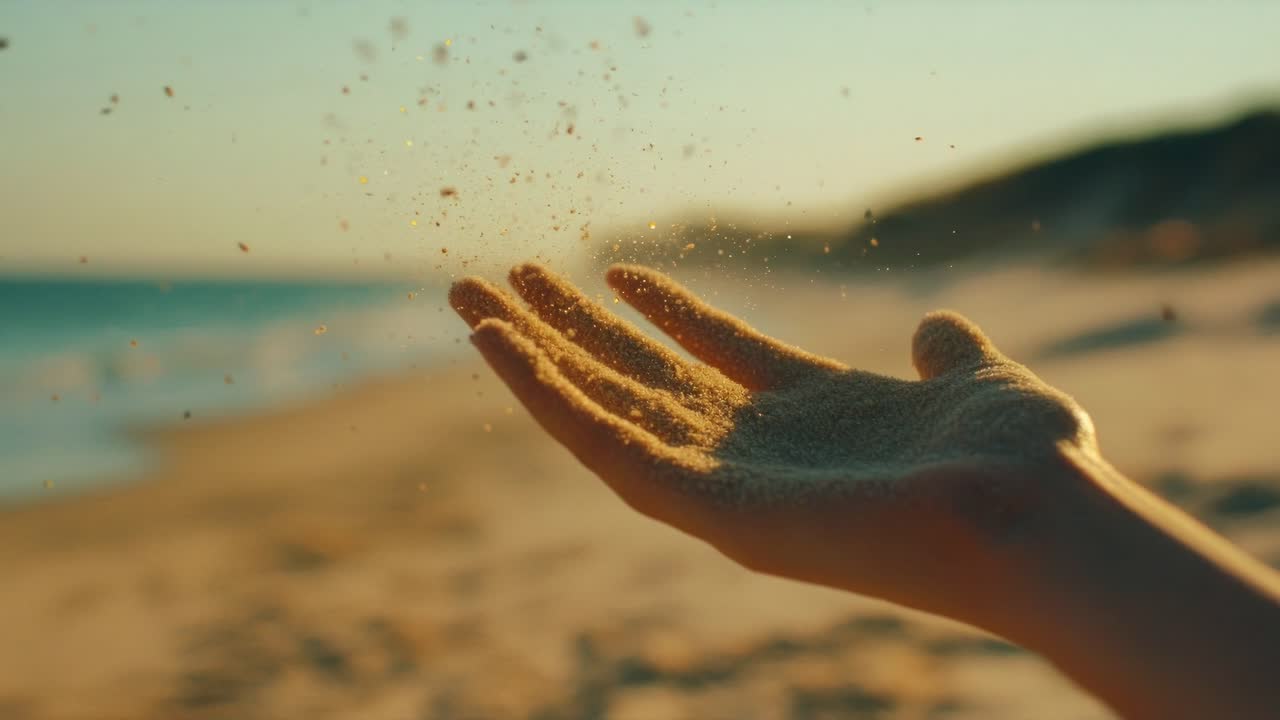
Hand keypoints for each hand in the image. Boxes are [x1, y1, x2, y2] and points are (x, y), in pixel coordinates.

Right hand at [448, 263, 1096, 624]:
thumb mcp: (977, 382)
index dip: (663, 309)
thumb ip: (947, 352)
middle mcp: (756, 448)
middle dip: (568, 329)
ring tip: (472, 301)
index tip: (616, 266)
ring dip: (533, 358)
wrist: (1037, 520)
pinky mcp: (706, 506)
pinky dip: (545, 395)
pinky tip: (498, 344)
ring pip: (602, 411)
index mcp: (812, 412)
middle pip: (638, 376)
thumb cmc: (1024, 460)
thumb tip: (936, 330)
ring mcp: (725, 480)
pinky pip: (604, 444)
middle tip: (499, 279)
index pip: (713, 353)